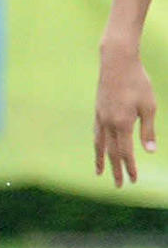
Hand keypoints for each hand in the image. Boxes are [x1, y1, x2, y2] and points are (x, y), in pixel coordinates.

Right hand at [94, 50, 157, 186]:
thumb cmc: (137, 82)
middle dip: (116, 170)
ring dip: (101, 160)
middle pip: (111, 152)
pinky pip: (97, 133)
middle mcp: (108, 123)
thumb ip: (148, 130)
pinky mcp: (98, 110)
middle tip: (118, 186)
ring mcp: (100, 117)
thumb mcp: (149, 106)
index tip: (133, 180)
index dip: (130, 167)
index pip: (126, 152)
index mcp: (123, 123)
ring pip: (100, 144)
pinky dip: (98, 144)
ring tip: (100, 172)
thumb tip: (150, 151)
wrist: (116, 62)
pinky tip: (98, 148)